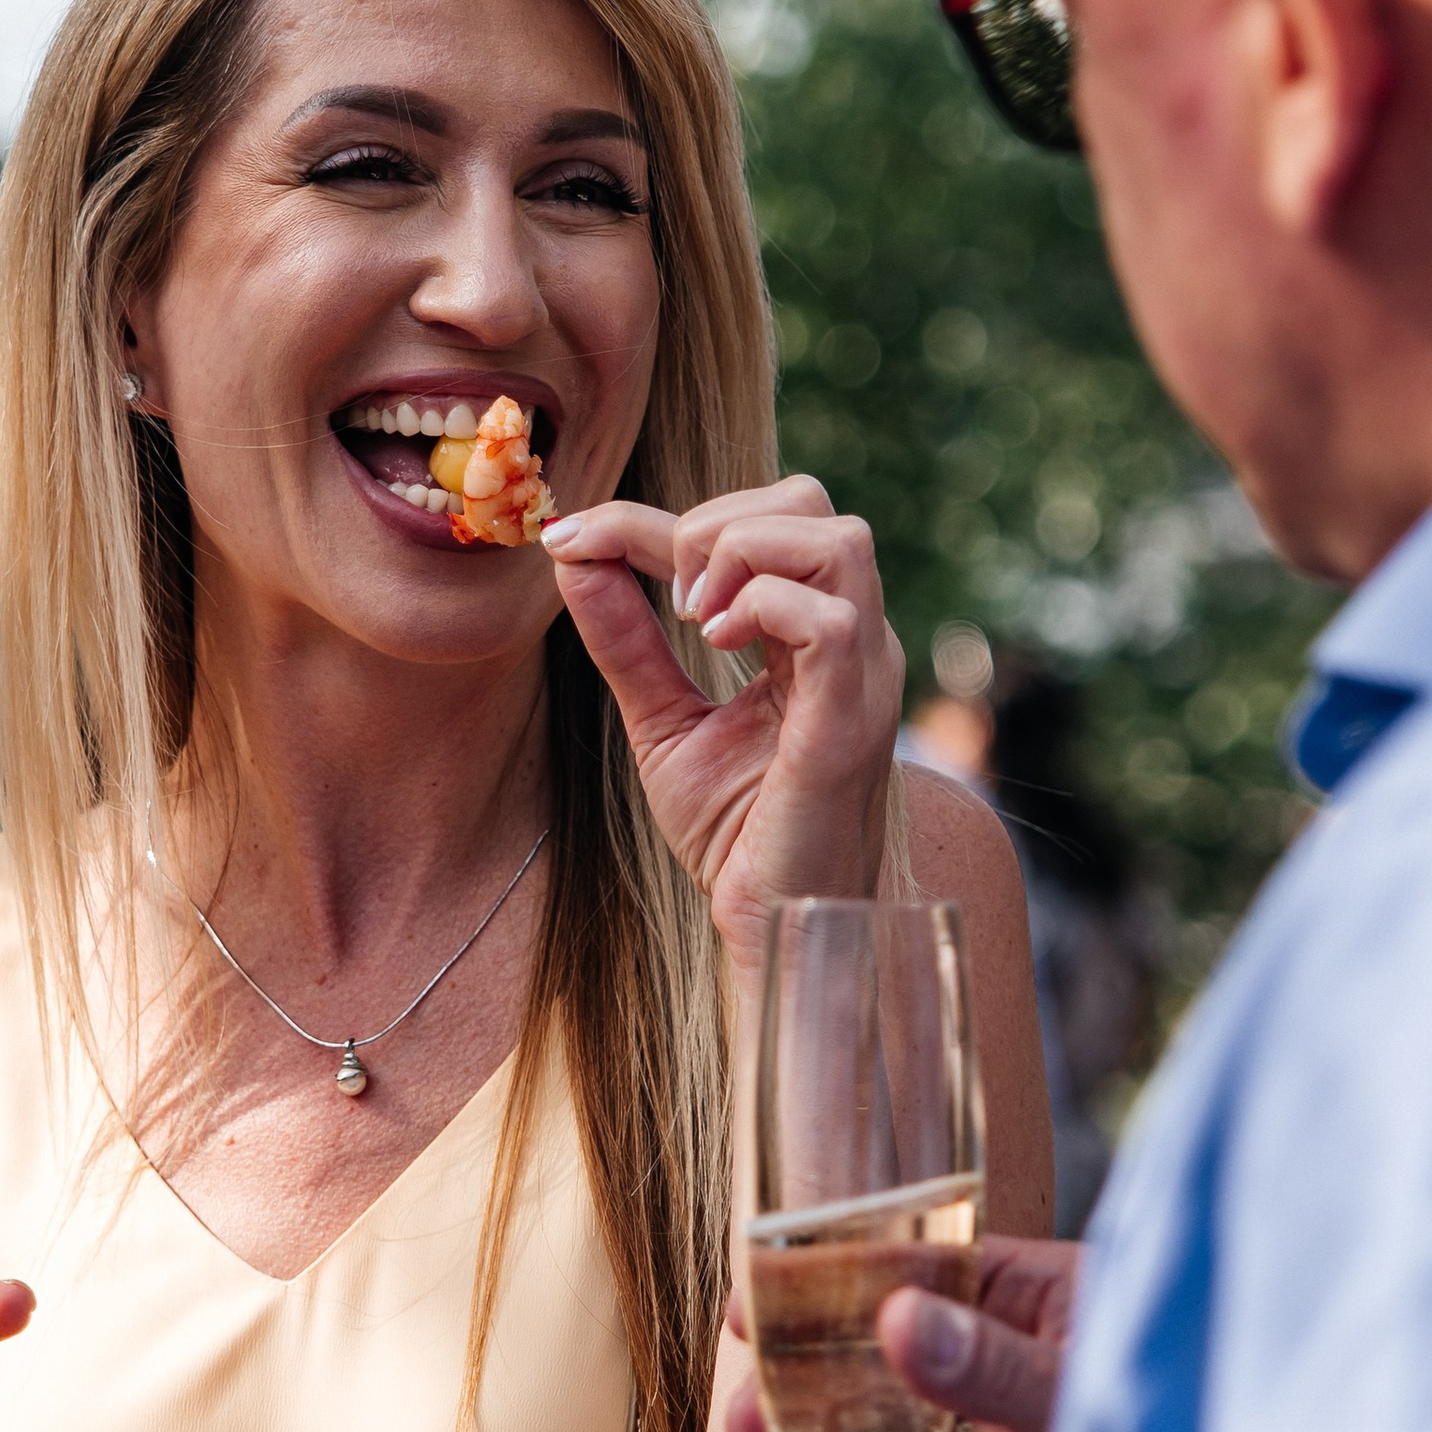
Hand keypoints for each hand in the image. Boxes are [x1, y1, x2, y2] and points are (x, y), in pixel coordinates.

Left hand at [538, 479, 901, 963]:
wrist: (773, 927)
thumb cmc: (736, 835)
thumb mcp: (661, 720)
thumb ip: (626, 638)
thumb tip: (575, 556)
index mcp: (814, 634)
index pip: (755, 523)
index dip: (650, 519)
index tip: (568, 540)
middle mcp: (853, 640)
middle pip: (813, 504)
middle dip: (716, 520)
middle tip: (667, 594)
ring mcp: (862, 673)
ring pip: (837, 538)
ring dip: (742, 551)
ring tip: (695, 615)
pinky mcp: (852, 717)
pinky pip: (832, 618)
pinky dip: (764, 605)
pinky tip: (717, 643)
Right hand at [730, 1239, 1077, 1431]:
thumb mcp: (1089, 1399)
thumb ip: (997, 1365)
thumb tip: (896, 1319)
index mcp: (1047, 1310)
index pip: (928, 1279)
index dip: (836, 1291)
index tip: (753, 1314)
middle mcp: (1021, 1377)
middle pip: (896, 1380)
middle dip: (816, 1410)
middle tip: (747, 1431)